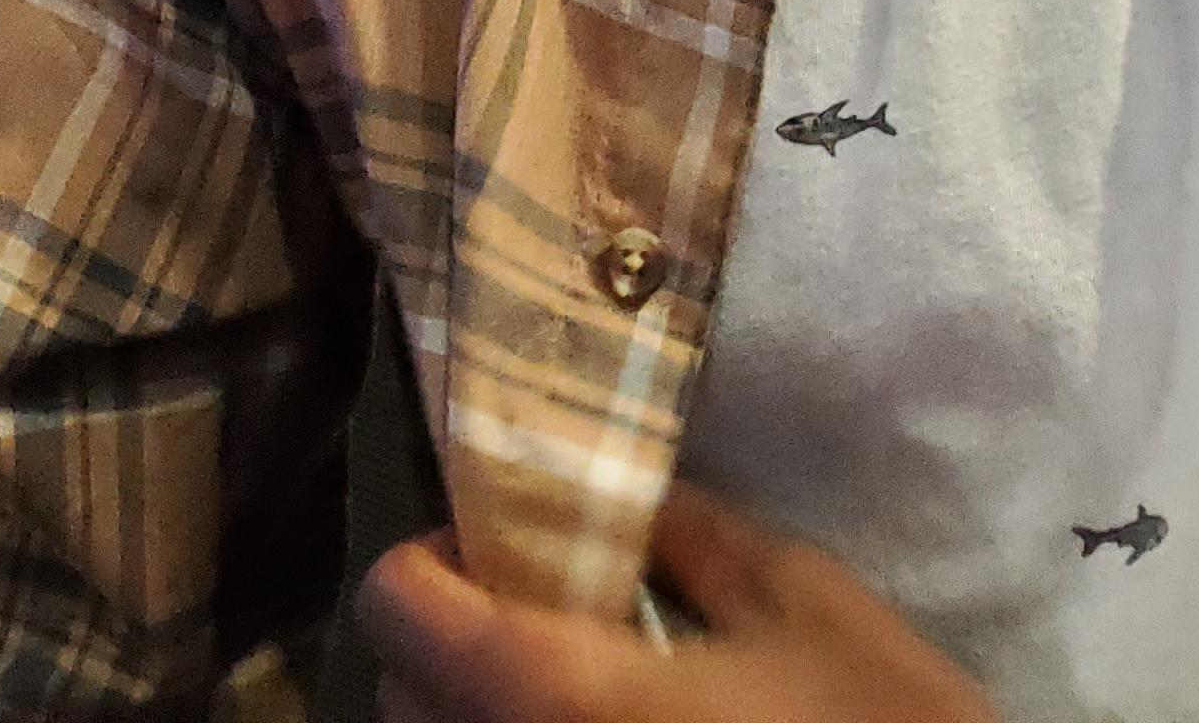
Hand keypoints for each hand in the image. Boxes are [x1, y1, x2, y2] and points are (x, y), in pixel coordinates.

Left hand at [362, 487, 995, 722]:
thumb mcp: (801, 599)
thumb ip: (686, 534)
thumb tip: (610, 497)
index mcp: (567, 699)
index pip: (398, 613)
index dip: (429, 562)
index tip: (491, 543)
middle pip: (403, 702)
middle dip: (449, 644)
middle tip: (536, 609)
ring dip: (479, 712)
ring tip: (573, 685)